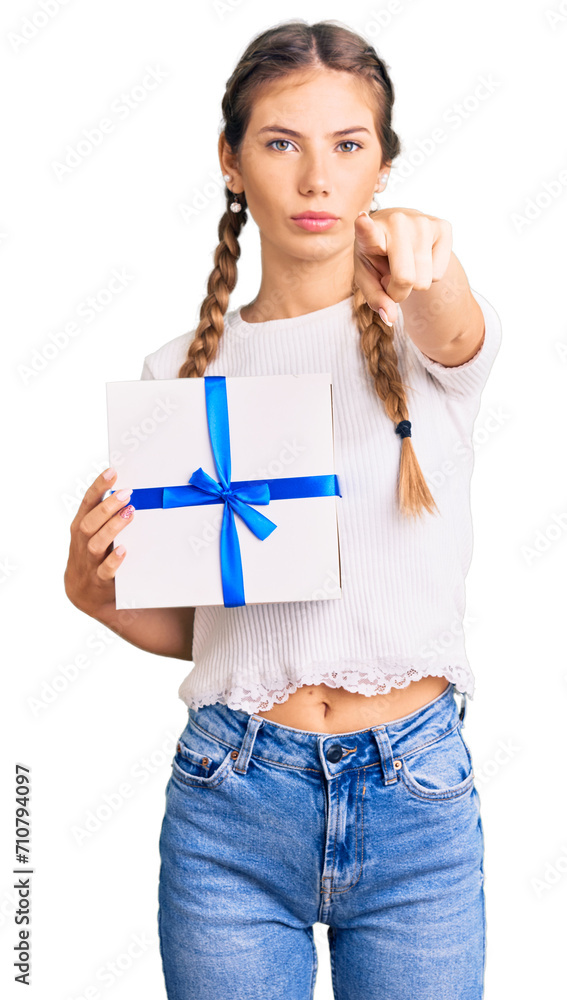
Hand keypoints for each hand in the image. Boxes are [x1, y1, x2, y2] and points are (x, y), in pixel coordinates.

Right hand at [64, 469, 134, 616]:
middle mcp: (82, 542)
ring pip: (96, 543)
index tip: (112, 472)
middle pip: (90, 522)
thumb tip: (128, 490)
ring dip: (112, 527)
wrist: (86, 593)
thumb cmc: (95, 554)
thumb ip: (106, 515)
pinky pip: (105, 570)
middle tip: (127, 493)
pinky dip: (113, 560)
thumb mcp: (95, 533)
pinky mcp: (99, 580)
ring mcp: (89, 562)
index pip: (87, 503)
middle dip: (107, 507)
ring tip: (129, 513)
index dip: (98, 487)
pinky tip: (124, 549)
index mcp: (81, 526)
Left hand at [353, 207, 452, 325]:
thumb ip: (375, 298)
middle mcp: (397, 221)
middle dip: (398, 291)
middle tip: (390, 278)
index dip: (365, 228)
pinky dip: (429, 275)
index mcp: (370, 232)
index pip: (368, 232)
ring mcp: (423, 221)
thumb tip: (390, 318)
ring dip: (414, 283)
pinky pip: (439, 274)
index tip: (361, 220)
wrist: (398, 231)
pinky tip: (420, 258)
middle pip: (405, 279)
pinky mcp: (444, 226)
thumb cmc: (377, 257)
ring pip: (424, 281)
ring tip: (404, 265)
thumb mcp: (368, 278)